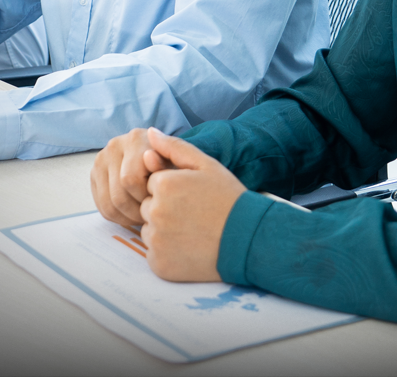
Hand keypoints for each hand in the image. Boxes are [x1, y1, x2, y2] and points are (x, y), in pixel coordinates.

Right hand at [91, 128, 181, 228]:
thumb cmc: (174, 165)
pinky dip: (118, 217)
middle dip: (137, 212)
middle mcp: (114, 146)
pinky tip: (133, 215)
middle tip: (153, 216)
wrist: (161, 158)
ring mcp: (101, 160)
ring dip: (128, 218)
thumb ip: (168, 162)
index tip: (161, 203)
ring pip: (109, 204)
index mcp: (135, 139)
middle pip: (118, 196)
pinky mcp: (95, 175)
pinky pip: (102, 207)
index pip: (130, 180)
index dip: (146, 199)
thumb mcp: (180, 162)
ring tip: (145, 216)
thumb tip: (149, 157)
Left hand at [139, 131, 243, 281]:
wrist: (249, 241)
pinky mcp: (159, 263)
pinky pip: (153, 254)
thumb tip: (150, 133)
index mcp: (163, 185)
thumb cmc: (229, 200)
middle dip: (165, 211)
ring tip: (194, 232)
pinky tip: (190, 249)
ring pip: (149, 231)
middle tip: (195, 216)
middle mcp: (155, 212)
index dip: (173, 191)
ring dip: (164, 232)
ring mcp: (156, 240)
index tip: (194, 198)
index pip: (152, 185)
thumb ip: (174, 147)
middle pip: (147, 208)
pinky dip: (167, 253)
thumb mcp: (206, 166)